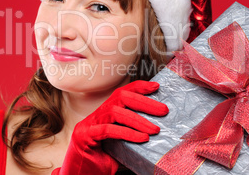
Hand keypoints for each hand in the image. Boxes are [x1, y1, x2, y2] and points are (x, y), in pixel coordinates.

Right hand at [52, 80, 168, 174]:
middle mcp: (96, 114)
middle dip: (144, 102)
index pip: (122, 92)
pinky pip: (108, 130)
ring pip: (115, 111)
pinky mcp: (84, 136)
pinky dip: (127, 132)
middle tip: (163, 110)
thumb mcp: (121, 146)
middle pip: (120, 97)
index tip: (156, 87)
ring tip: (155, 129)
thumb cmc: (101, 162)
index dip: (139, 87)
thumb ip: (132, 134)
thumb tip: (157, 129)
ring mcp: (89, 123)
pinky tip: (142, 138)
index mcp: (105, 114)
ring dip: (139, 120)